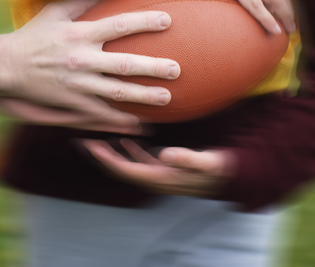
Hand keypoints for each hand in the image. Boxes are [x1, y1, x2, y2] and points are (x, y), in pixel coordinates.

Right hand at [0, 0, 180, 131]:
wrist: (3, 68)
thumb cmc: (30, 37)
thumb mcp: (53, 13)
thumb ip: (80, 4)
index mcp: (79, 34)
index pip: (118, 25)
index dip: (144, 22)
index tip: (167, 21)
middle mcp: (81, 60)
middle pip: (125, 64)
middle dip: (153, 67)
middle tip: (176, 70)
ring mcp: (77, 84)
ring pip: (117, 92)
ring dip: (144, 97)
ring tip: (167, 99)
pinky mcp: (71, 103)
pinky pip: (100, 114)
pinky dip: (120, 120)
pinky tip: (140, 124)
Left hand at [82, 138, 234, 196]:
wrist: (232, 176)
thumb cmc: (219, 168)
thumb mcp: (206, 162)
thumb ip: (187, 158)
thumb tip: (166, 154)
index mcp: (160, 178)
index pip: (124, 170)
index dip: (105, 158)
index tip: (88, 144)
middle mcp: (155, 178)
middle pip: (120, 167)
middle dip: (101, 154)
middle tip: (83, 137)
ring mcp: (159, 173)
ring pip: (128, 164)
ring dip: (112, 152)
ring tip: (97, 136)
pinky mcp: (165, 168)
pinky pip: (141, 160)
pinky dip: (130, 150)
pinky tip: (125, 138)